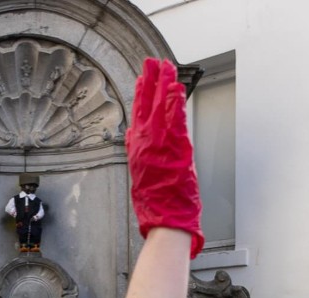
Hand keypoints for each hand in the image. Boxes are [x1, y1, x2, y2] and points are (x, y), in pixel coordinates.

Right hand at [125, 58, 203, 258]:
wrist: (165, 221)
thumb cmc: (156, 207)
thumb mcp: (140, 177)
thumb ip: (138, 154)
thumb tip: (133, 136)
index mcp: (138, 152)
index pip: (138, 117)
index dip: (140, 96)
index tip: (142, 79)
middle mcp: (145, 146)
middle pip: (146, 107)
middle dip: (149, 83)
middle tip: (151, 63)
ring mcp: (159, 146)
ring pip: (159, 109)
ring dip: (163, 85)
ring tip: (165, 67)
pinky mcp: (174, 149)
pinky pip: (174, 119)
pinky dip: (174, 102)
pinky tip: (175, 87)